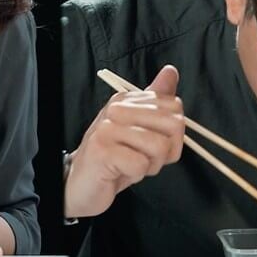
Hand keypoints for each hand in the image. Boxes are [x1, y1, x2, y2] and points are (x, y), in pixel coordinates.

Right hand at [64, 65, 185, 218]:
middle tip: (142, 157)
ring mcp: (107, 128)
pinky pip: (142, 164)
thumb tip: (170, 71)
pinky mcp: (102, 151)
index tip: (153, 143)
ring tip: (130, 165)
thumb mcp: (139, 130)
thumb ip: (156, 102)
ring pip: (159, 146)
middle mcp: (115, 109)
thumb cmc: (113, 160)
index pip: (175, 107)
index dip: (173, 134)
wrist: (82, 185)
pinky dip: (136, 174)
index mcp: (125, 100)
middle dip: (166, 151)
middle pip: (173, 124)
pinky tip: (120, 172)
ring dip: (150, 165)